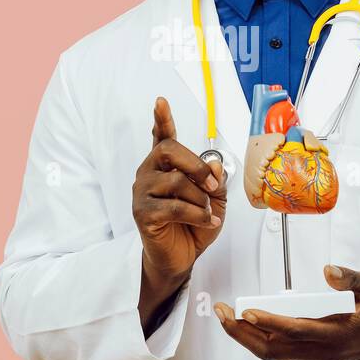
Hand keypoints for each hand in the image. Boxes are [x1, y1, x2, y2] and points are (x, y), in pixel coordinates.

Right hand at [133, 98, 228, 328]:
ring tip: (207, 212)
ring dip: (201, 199)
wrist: (180, 258)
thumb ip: (216, 181)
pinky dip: (198, 214)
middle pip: (169, 150)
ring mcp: (143, 192)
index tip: (161, 102)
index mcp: (165, 166)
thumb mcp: (214, 201)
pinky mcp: (143, 212)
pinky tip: (208, 221)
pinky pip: (175, 206)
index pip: (161, 137)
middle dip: (197, 166)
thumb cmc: (193, 227)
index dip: (161, 118)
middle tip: (214, 187)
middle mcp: (149, 173)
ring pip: (177, 182)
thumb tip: (216, 165)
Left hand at [213, 264, 359, 359]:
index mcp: (340, 333)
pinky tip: (247, 325)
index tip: (245, 311)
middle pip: (274, 349)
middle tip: (221, 312)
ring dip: (246, 337)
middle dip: (242, 333)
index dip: (269, 322)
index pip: (297, 330)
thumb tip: (328, 271)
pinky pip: (280, 356)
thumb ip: (352, 277)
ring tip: (225, 316)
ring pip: (273, 355)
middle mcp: (325, 352)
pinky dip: (260, 341)